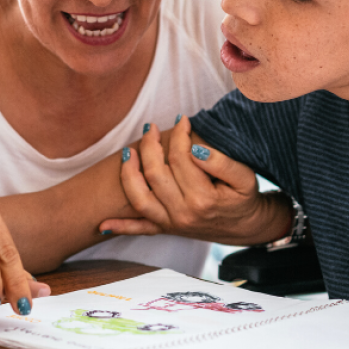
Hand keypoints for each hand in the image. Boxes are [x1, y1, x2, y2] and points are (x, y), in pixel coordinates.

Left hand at [99, 116, 290, 244]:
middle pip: (155, 173)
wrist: (246, 227)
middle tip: (150, 127)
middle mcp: (182, 213)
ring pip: (139, 198)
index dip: (179, 135)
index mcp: (203, 199)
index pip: (181, 158)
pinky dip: (120, 227)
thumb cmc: (244, 198)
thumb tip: (195, 149)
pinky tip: (102, 224)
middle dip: (149, 145)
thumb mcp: (245, 178)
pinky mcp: (166, 229)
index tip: (182, 119)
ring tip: (128, 151)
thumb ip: (222, 163)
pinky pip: (139, 229)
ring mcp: (171, 223)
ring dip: (128, 173)